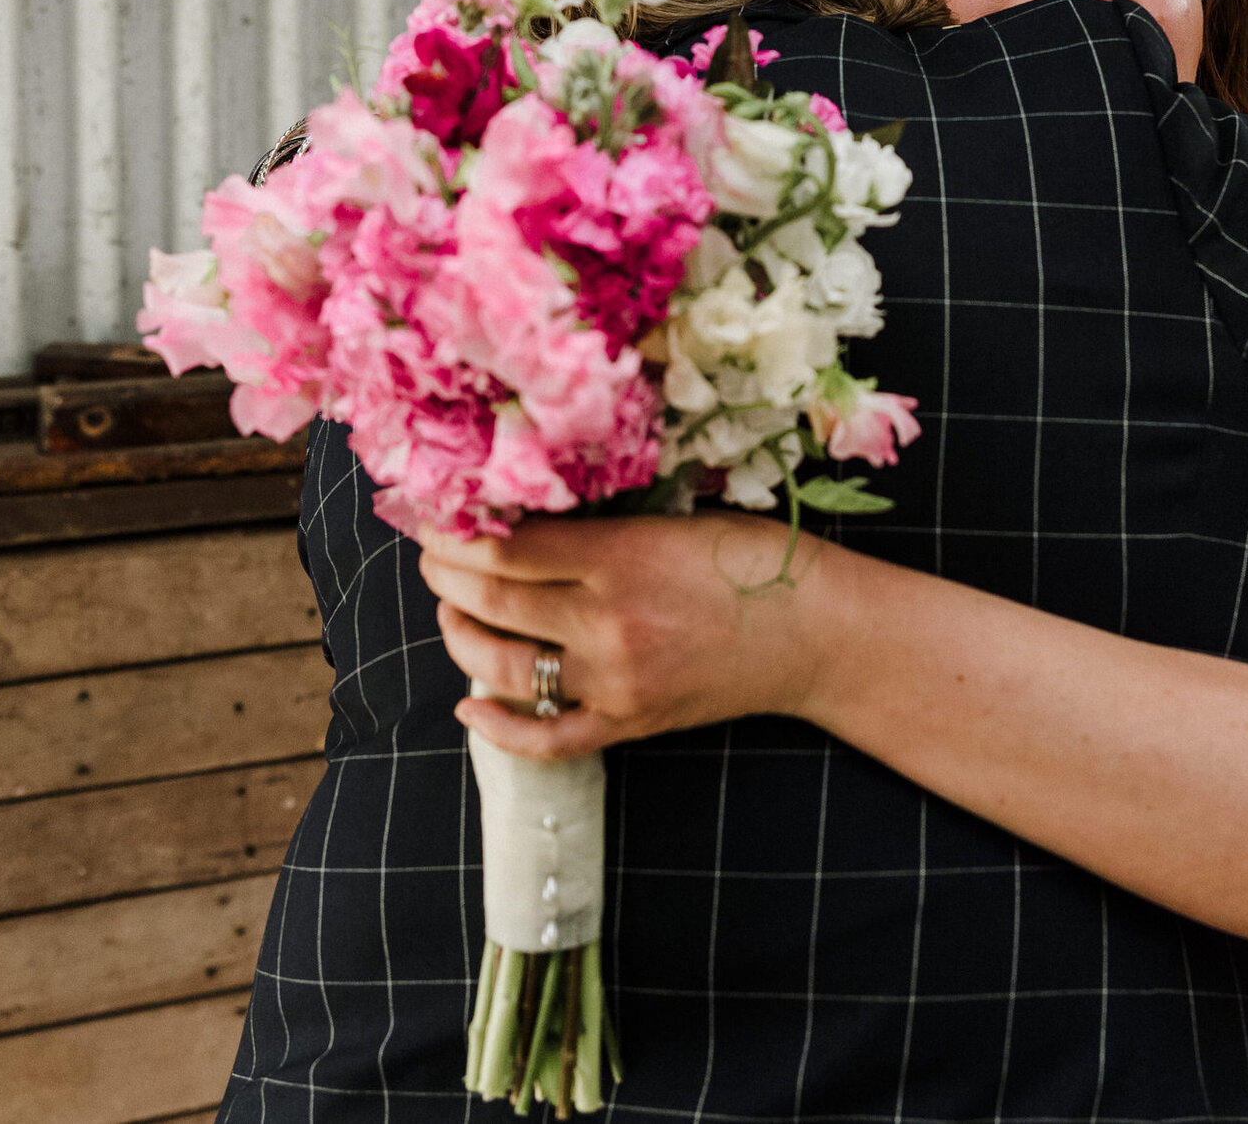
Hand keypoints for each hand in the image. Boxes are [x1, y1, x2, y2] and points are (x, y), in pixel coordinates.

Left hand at [417, 513, 837, 759]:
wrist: (816, 632)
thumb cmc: (752, 558)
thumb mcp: (675, 518)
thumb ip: (602, 521)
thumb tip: (517, 511)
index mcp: (623, 555)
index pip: (506, 546)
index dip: (454, 533)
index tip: (434, 518)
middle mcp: (610, 621)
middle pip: (492, 600)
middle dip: (444, 576)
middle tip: (431, 557)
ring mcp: (615, 680)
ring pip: (502, 667)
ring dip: (459, 637)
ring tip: (451, 613)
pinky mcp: (628, 722)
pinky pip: (544, 736)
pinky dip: (496, 727)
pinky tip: (468, 705)